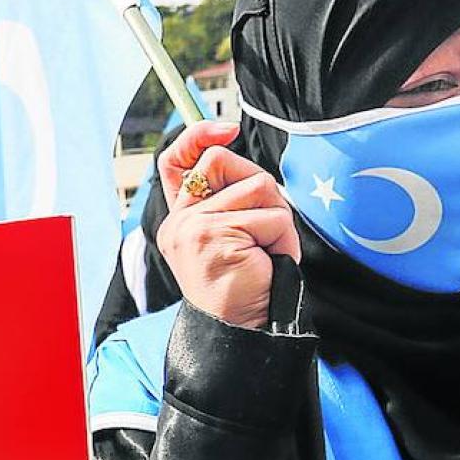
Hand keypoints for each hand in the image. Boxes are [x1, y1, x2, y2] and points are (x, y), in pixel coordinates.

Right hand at [154, 121, 300, 329]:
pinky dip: (283, 239)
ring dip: (277, 219)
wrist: (242, 330)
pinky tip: (268, 261)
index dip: (198, 135)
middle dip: (259, 188)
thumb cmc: (248, 284)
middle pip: (223, 162)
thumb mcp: (234, 234)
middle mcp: (180, 220)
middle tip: (264, 229)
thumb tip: (236, 153)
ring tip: (267, 252)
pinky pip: (271, 216)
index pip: (176, 161)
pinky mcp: (213, 235)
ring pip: (257, 186)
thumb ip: (230, 199)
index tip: (227, 129)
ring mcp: (192, 227)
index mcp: (182, 218)